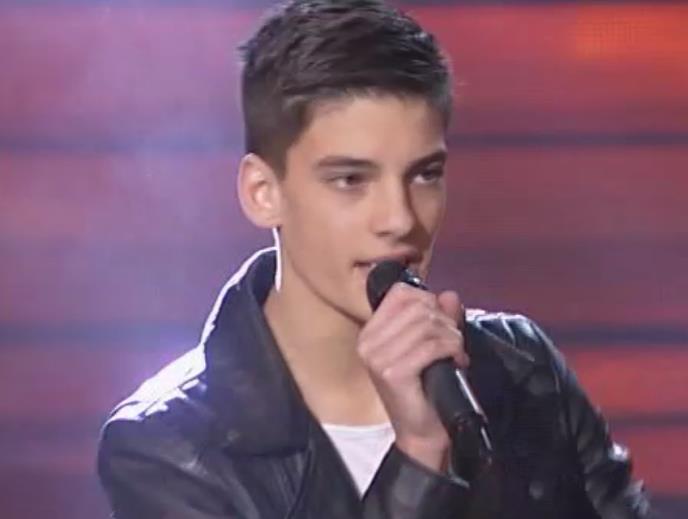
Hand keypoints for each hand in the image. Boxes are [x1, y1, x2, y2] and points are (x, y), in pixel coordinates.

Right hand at [357, 283, 468, 471]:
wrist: (422, 432)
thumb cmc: (426, 389)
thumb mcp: (431, 344)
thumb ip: (439, 317)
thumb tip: (449, 295)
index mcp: (370, 333)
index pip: (400, 293)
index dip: (428, 301)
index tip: (440, 322)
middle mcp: (368, 343)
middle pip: (418, 306)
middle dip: (445, 321)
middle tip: (453, 342)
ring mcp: (378, 358)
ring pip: (428, 324)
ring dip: (452, 337)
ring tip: (455, 353)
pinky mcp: (393, 373)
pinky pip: (432, 345)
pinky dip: (452, 349)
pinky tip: (456, 362)